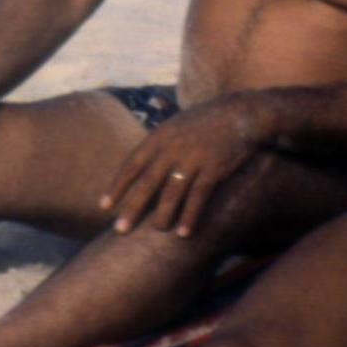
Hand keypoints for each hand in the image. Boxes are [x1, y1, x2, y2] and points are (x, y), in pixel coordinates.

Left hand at [101, 98, 262, 236]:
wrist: (241, 113)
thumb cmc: (205, 122)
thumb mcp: (175, 124)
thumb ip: (157, 144)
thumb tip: (137, 165)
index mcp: (160, 137)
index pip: (132, 165)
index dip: (117, 187)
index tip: (104, 207)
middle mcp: (173, 148)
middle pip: (147, 183)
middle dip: (132, 208)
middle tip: (119, 230)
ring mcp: (193, 159)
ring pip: (172, 194)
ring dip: (162, 216)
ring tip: (156, 231)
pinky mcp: (214, 169)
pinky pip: (198, 198)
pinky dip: (190, 217)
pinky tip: (184, 233)